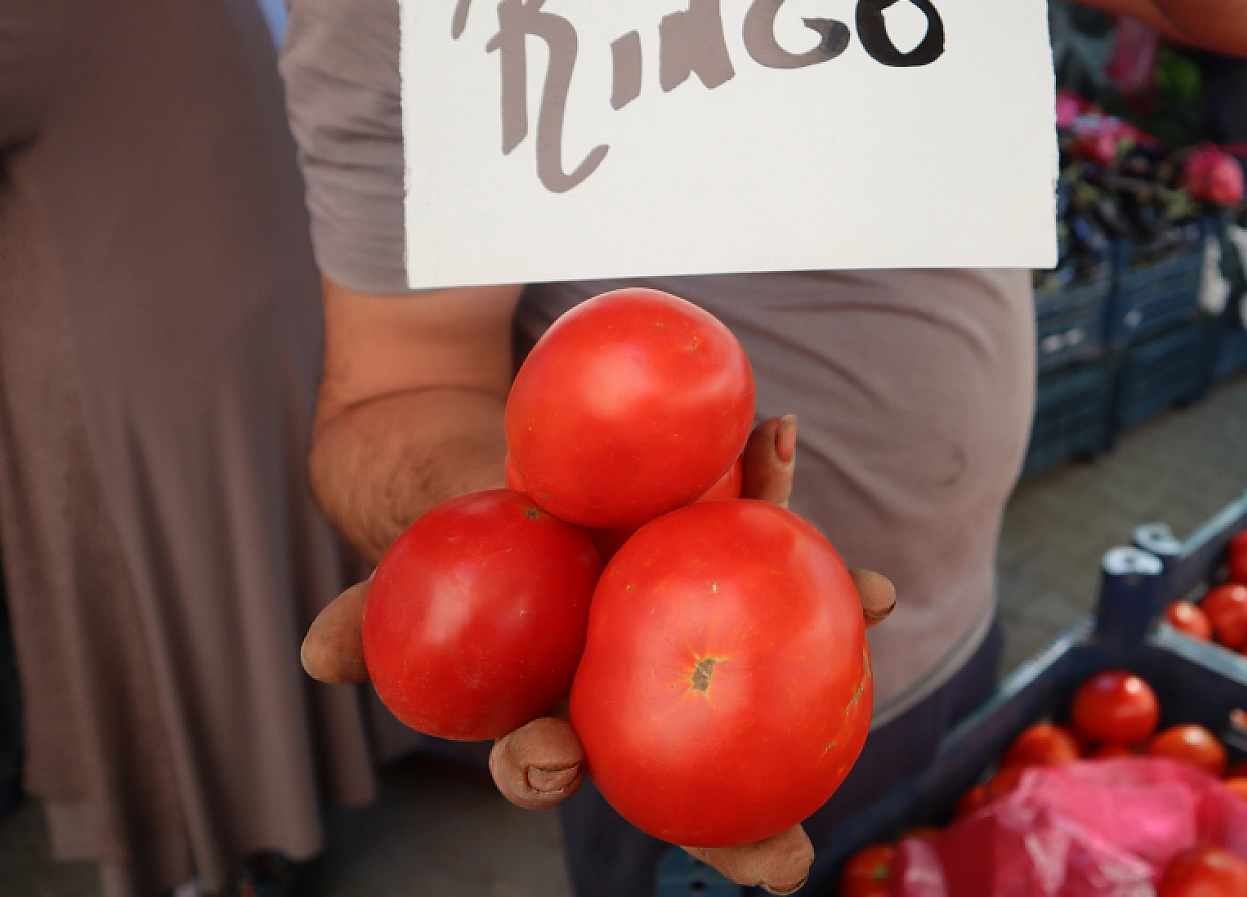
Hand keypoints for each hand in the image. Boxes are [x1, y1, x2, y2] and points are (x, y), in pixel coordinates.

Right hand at [300, 415, 895, 893]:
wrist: (498, 482)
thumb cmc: (456, 558)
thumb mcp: (407, 590)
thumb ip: (371, 622)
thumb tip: (319, 657)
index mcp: (572, 714)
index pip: (583, 781)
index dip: (623, 811)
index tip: (647, 811)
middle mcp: (647, 684)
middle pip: (700, 765)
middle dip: (749, 822)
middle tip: (788, 855)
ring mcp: (694, 617)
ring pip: (761, 638)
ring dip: (825, 620)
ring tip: (870, 597)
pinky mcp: (716, 544)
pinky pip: (756, 526)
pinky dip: (782, 496)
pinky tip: (799, 449)